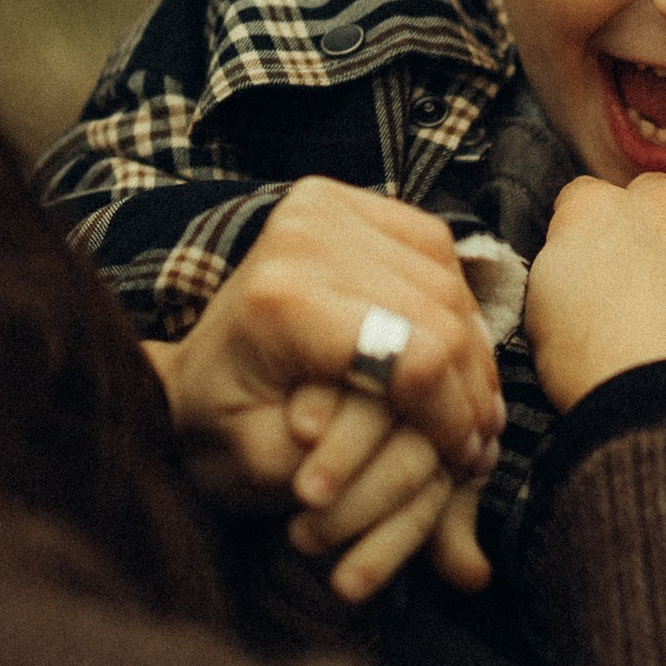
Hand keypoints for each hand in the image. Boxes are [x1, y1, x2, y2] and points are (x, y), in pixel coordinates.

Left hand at [150, 180, 504, 600]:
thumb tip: (436, 433)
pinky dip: (454, 309)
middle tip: (477, 441)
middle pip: (440, 315)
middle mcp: (304, 234)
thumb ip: (352, 455)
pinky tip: (451, 358)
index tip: (464, 458)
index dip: (453, 414)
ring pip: (448, 282)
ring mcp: (324, 206)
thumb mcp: (268, 466)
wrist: (188, 377)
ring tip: (468, 409)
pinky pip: (437, 252)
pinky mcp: (344, 199)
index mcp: (281, 300)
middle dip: (468, 389)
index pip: (414, 355)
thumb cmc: (222, 430)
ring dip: (470, 352)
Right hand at [523, 169, 665, 411]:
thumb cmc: (592, 373)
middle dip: (661, 225)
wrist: (664, 408)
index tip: (602, 275)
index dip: (598, 235)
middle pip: (663, 190)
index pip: (592, 198)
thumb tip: (577, 256)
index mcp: (597, 212)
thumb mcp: (540, 313)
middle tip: (662, 285)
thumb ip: (560, 265)